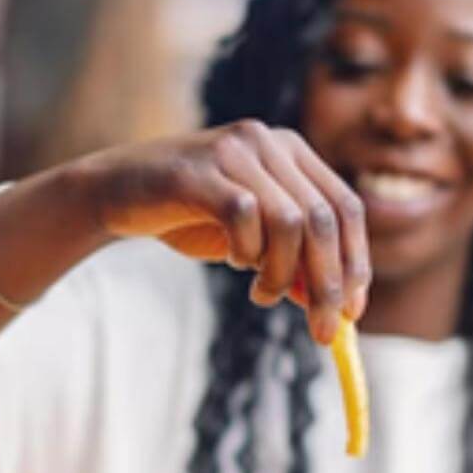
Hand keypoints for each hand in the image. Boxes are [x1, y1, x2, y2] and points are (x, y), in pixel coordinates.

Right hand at [80, 120, 370, 343]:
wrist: (116, 194)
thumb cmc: (190, 217)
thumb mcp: (253, 244)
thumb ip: (294, 263)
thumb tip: (335, 307)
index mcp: (292, 151)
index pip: (346, 207)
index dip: (356, 262)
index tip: (354, 311)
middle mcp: (269, 141)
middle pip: (324, 219)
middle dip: (329, 284)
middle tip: (323, 331)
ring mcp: (235, 150)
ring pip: (290, 223)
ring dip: (281, 275)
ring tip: (261, 294)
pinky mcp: (201, 169)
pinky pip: (245, 217)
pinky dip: (246, 252)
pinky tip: (234, 262)